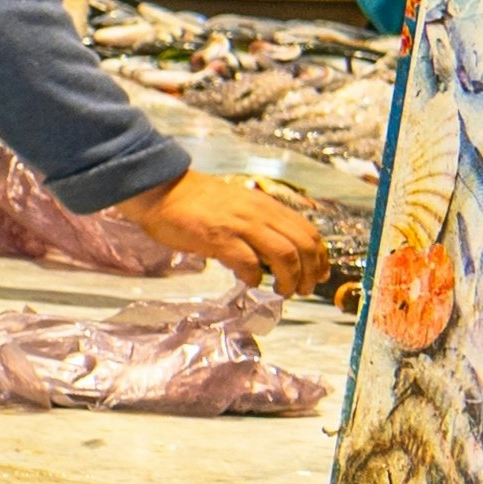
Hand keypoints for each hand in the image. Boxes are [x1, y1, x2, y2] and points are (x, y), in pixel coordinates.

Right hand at [125, 167, 333, 299]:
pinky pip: (248, 262)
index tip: (319, 274)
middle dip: (309, 273)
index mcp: (268, 207)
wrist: (162, 191)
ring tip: (284, 292)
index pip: (308, 232)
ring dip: (289, 279)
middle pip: (302, 246)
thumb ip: (258, 227)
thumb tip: (269, 257)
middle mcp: (260, 214)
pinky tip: (250, 282)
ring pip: (284, 255)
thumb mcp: (239, 207)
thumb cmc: (197, 202)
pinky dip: (255, 277)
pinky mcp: (219, 238)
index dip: (320, 257)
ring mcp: (241, 225)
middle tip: (304, 290)